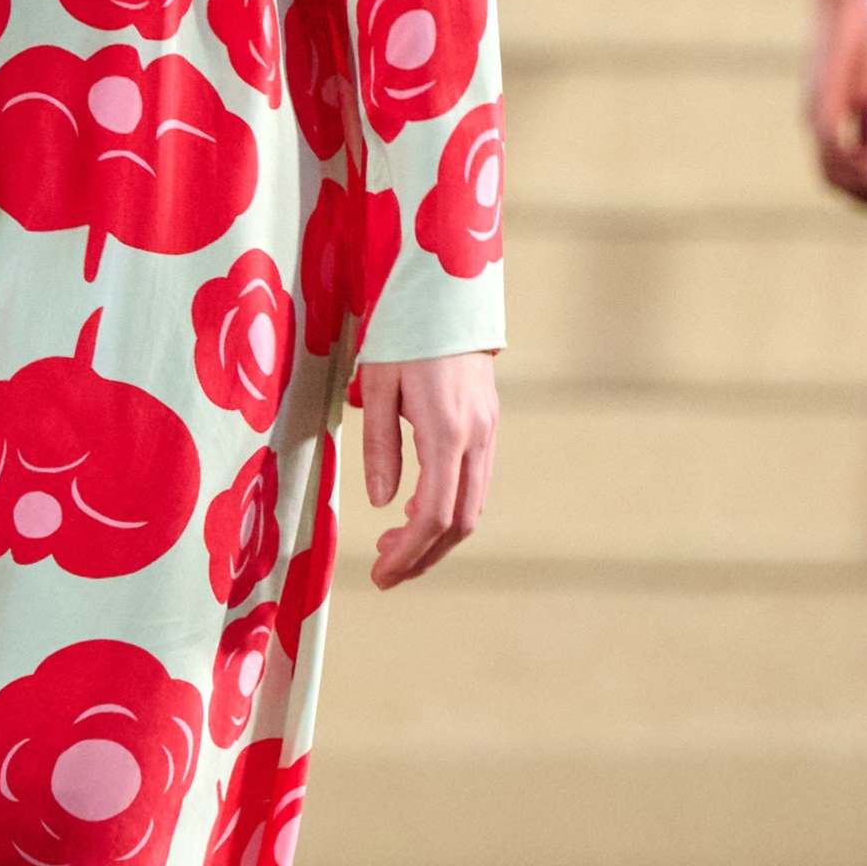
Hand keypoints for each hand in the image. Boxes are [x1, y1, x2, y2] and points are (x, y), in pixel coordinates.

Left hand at [361, 351, 498, 586]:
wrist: (449, 291)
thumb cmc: (404, 332)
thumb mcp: (378, 385)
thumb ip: (379, 446)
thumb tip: (383, 503)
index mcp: (446, 430)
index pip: (434, 514)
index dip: (409, 553)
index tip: (381, 574)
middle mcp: (476, 437)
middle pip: (460, 522)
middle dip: (423, 556)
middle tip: (385, 571)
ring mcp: (488, 431)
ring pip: (473, 506)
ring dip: (436, 535)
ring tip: (393, 544)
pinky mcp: (489, 424)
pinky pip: (475, 482)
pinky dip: (448, 508)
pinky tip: (416, 508)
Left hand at [806, 0, 866, 205]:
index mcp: (834, 117)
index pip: (844, 171)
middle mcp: (818, 121)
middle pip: (834, 179)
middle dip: (866, 199)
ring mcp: (817, 113)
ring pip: (831, 171)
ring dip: (863, 189)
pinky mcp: (824, 101)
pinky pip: (833, 151)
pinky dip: (857, 169)